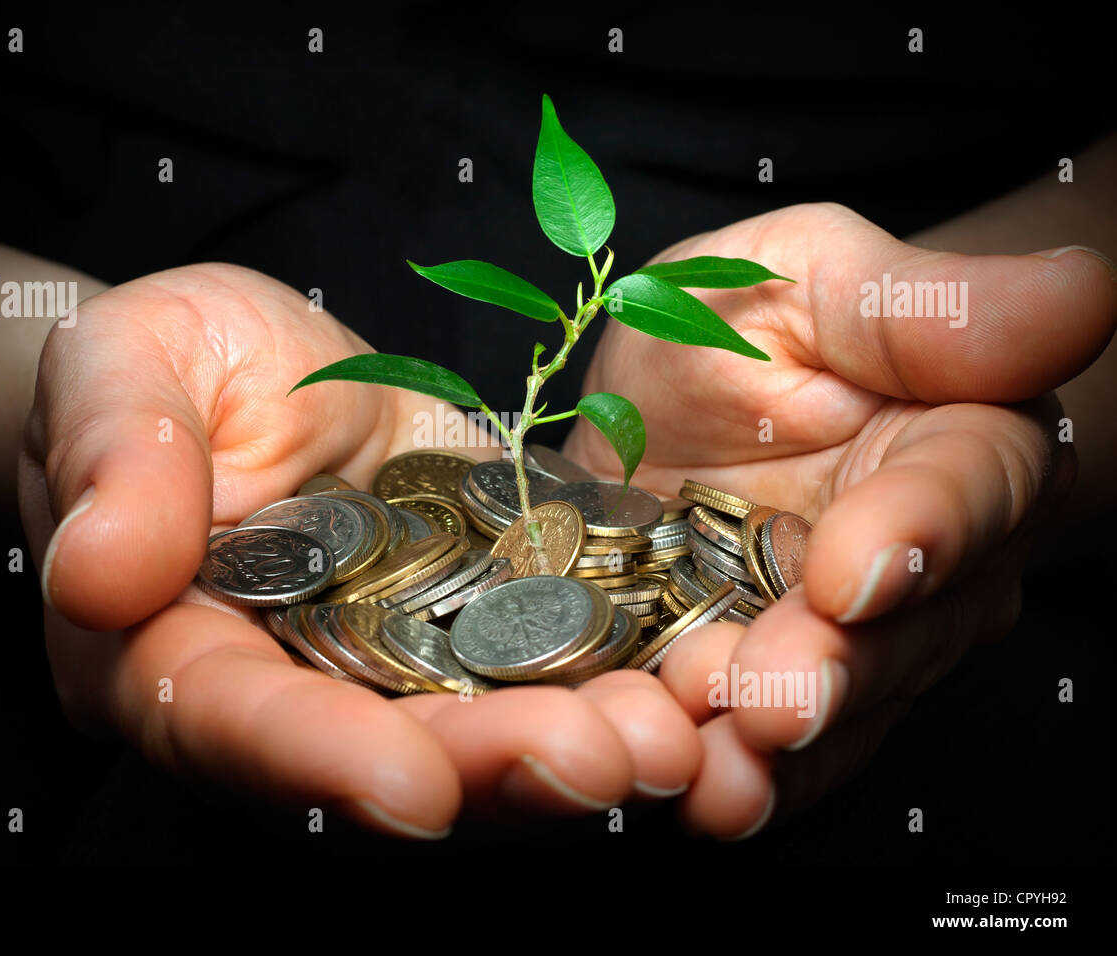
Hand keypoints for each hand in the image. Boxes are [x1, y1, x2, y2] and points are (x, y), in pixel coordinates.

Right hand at [17, 263, 700, 838]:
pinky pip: (541, 669)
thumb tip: (97, 574)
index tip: (413, 786)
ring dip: (576, 748)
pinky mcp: (473, 625)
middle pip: (379, 759)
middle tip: (606, 762)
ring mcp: (391, 669)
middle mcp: (290, 692)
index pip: (229, 724)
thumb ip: (115, 456)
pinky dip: (612, 682)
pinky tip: (688, 680)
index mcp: (169, 652)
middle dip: (491, 772)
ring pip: (477, 734)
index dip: (315, 761)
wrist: (250, 368)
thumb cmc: (164, 361)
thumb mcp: (122, 362)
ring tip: (672, 737)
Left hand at [567, 202, 1115, 837]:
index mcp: (960, 442)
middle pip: (905, 630)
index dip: (920, 532)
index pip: (967, 487)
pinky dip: (730, 779)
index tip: (856, 570)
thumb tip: (1080, 290)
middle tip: (770, 697)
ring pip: (840, 711)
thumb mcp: (804, 276)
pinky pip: (772, 756)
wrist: (675, 411)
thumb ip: (926, 304)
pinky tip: (684, 787)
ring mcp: (856, 643)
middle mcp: (930, 565)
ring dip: (775, 749)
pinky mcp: (776, 694)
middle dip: (835, 669)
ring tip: (712, 763)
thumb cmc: (750, 329)